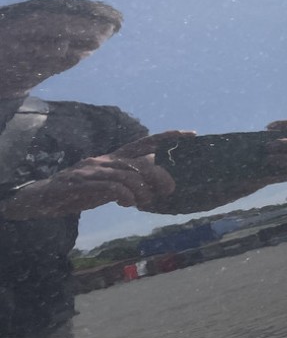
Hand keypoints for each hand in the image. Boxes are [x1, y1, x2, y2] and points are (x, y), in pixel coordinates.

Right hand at [1, 130, 193, 219]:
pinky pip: (111, 187)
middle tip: (168, 191)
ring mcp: (91, 170)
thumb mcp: (110, 185)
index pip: (145, 143)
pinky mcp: (80, 183)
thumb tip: (157, 184)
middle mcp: (105, 160)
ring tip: (141, 203)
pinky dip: (125, 195)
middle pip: (143, 163)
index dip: (168, 138)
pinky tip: (127, 203)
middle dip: (160, 177)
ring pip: (129, 176)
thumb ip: (131, 181)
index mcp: (114, 158)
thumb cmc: (80, 192)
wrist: (43, 198)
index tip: (191, 135)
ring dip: (142, 192)